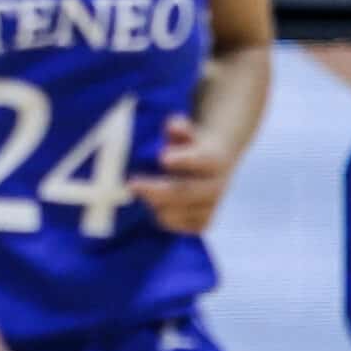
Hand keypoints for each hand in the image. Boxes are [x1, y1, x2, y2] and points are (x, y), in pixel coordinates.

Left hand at [129, 114, 235, 234]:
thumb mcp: (185, 134)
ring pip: (181, 211)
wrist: (214, 168)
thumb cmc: (189, 148)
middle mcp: (218, 185)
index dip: (185, 160)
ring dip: (158, 204)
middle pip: (188, 191)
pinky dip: (165, 218)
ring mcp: (213, 207)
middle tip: (132, 184)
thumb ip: (179, 129)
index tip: (162, 157)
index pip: (204, 160)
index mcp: (216, 159)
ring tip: (141, 192)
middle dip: (158, 190)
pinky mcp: (203, 223)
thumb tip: (172, 124)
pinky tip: (155, 207)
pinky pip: (181, 226)